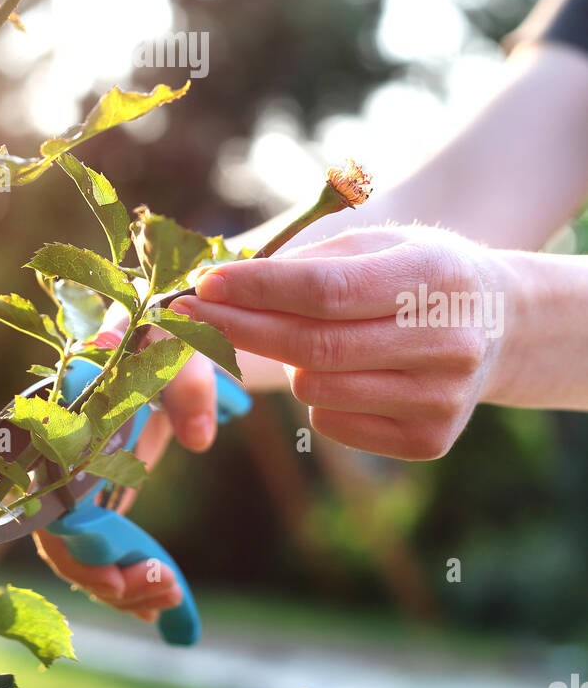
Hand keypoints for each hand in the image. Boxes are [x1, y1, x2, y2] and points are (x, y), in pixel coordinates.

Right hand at [33, 322, 217, 622]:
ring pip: (74, 549)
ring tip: (169, 598)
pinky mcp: (98, 489)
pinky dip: (125, 578)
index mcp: (59, 412)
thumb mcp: (179, 341)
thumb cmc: (164, 327)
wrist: (167, 326)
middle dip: (98, 574)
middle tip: (157, 589)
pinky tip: (164, 597)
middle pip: (54, 532)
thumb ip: (189, 381)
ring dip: (115, 584)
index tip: (114, 570)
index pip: (41, 490)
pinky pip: (97, 546)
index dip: (70, 542)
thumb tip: (199, 438)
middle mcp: (53, 448)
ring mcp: (74, 473)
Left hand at [174, 225, 512, 460]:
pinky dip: (317, 396)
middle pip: (315, 345)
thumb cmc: (416, 274)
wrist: (499, 324)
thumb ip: (310, 261)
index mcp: (432, 277)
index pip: (329, 290)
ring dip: (287, 361)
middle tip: (188, 314)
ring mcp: (441, 399)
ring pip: (316, 387)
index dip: (259, 289)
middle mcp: (447, 342)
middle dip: (240, 328)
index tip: (204, 285)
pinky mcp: (428, 442)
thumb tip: (223, 284)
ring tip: (307, 337)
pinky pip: (332, 421)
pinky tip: (347, 371)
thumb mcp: (379, 245)